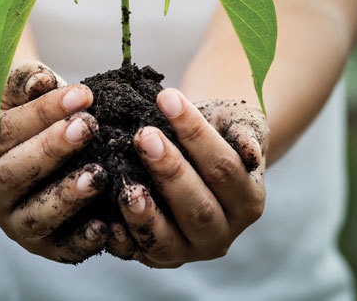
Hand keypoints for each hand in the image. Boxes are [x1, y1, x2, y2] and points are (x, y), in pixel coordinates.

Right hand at [0, 62, 109, 262]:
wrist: (28, 150)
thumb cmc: (29, 114)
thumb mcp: (21, 92)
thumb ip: (27, 82)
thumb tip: (41, 81)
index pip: (3, 131)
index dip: (43, 113)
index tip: (84, 94)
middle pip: (13, 173)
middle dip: (53, 150)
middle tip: (89, 127)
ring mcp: (8, 223)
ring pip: (34, 216)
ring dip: (67, 197)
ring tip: (98, 175)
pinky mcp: (38, 246)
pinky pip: (59, 248)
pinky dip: (81, 241)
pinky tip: (106, 226)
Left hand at [106, 89, 268, 266]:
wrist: (196, 153)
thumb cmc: (217, 131)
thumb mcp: (237, 123)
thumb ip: (244, 133)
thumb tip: (249, 151)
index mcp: (248, 200)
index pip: (224, 167)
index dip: (196, 134)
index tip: (167, 98)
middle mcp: (223, 232)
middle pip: (198, 207)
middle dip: (170, 170)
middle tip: (143, 136)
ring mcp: (190, 250)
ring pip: (169, 240)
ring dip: (145, 214)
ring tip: (126, 186)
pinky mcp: (158, 258)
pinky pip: (138, 254)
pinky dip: (122, 240)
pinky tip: (106, 220)